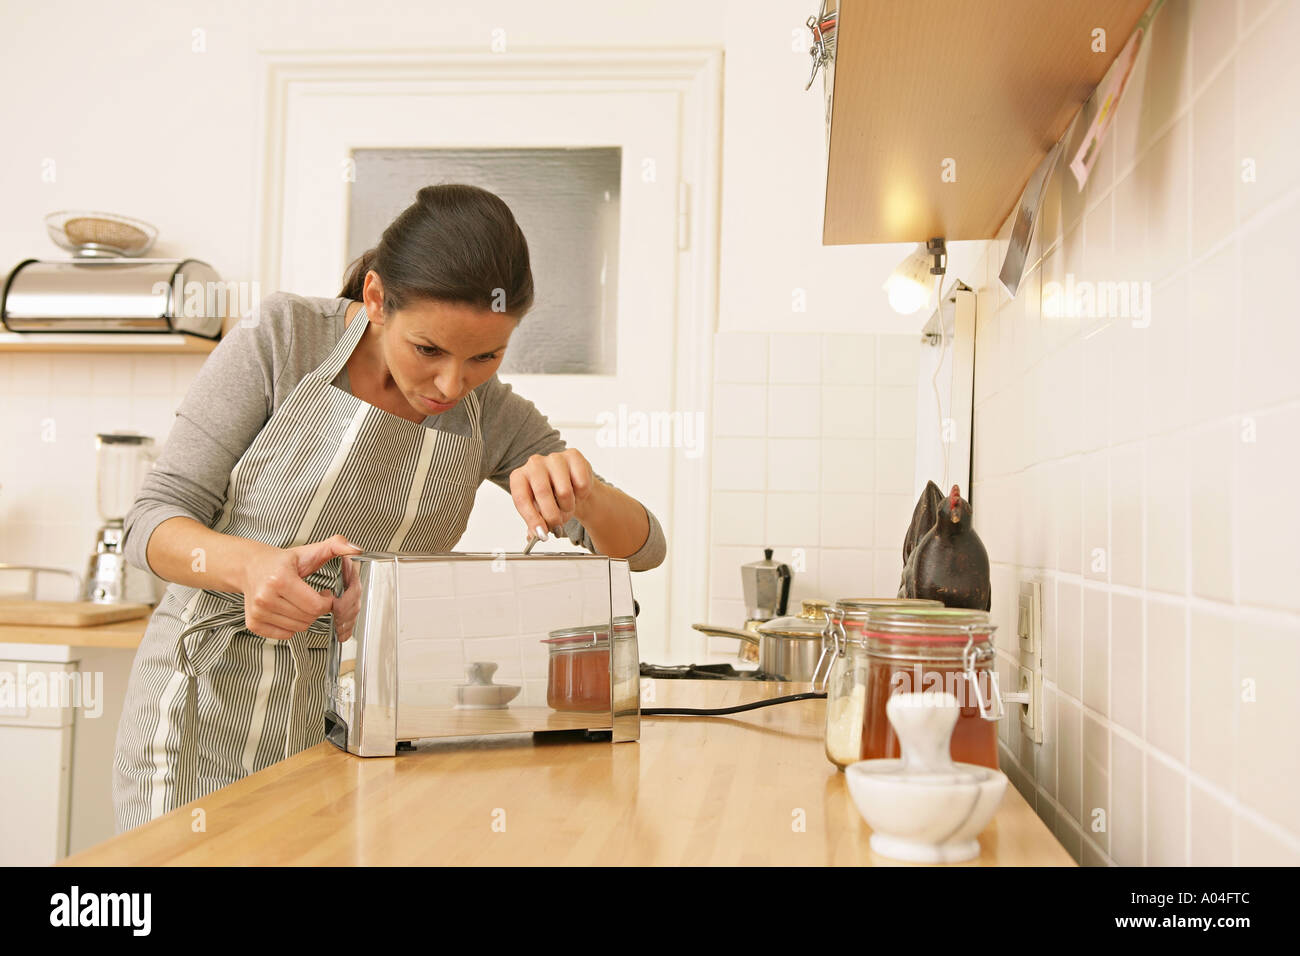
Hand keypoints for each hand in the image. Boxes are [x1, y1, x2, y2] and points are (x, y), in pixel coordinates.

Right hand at [238, 534, 361, 639]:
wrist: (250, 567)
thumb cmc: (280, 561)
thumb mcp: (309, 551)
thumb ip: (335, 546)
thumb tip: (355, 549)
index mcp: (280, 579)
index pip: (315, 605)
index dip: (327, 602)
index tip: (325, 594)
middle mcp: (266, 597)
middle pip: (308, 618)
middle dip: (317, 609)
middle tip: (313, 597)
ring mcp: (258, 612)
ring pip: (298, 628)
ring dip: (305, 618)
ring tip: (300, 602)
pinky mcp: (253, 623)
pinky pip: (285, 634)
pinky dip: (292, 626)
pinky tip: (289, 610)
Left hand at [508, 449, 600, 541]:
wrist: (573, 486)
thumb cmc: (552, 499)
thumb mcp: (539, 513)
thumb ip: (535, 525)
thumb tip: (536, 535)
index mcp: (519, 477)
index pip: (521, 498)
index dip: (532, 518)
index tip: (541, 534)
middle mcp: (534, 464)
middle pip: (543, 493)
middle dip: (553, 516)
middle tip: (557, 525)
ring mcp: (554, 458)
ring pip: (564, 491)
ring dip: (568, 507)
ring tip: (567, 506)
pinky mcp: (573, 456)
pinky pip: (581, 483)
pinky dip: (582, 495)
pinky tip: (577, 492)